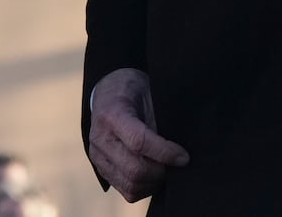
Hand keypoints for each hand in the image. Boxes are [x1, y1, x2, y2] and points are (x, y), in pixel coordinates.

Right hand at [87, 68, 188, 201]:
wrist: (108, 94)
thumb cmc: (133, 91)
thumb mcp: (149, 94)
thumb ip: (160, 120)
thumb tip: (180, 149)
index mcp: (112, 114)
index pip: (138, 142)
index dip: (165, 152)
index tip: (184, 156)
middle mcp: (100, 138)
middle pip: (135, 169)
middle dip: (162, 170)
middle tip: (177, 163)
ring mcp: (97, 156)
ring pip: (132, 185)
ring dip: (155, 181)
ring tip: (166, 167)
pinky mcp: (101, 169)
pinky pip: (127, 191)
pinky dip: (146, 187)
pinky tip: (154, 173)